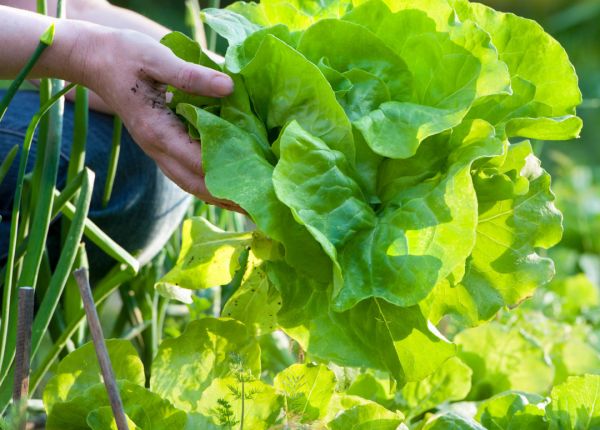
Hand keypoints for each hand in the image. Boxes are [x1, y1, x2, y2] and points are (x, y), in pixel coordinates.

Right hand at [79, 28, 239, 211]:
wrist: (92, 59)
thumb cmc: (123, 55)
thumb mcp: (157, 58)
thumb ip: (192, 75)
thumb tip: (229, 86)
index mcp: (158, 131)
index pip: (200, 162)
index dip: (229, 175)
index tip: (257, 183)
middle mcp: (157, 148)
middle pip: (197, 184)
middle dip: (228, 198)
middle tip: (260, 206)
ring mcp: (156, 150)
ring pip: (190, 184)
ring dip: (219, 197)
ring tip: (248, 206)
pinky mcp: (159, 146)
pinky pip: (185, 174)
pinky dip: (207, 184)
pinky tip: (226, 186)